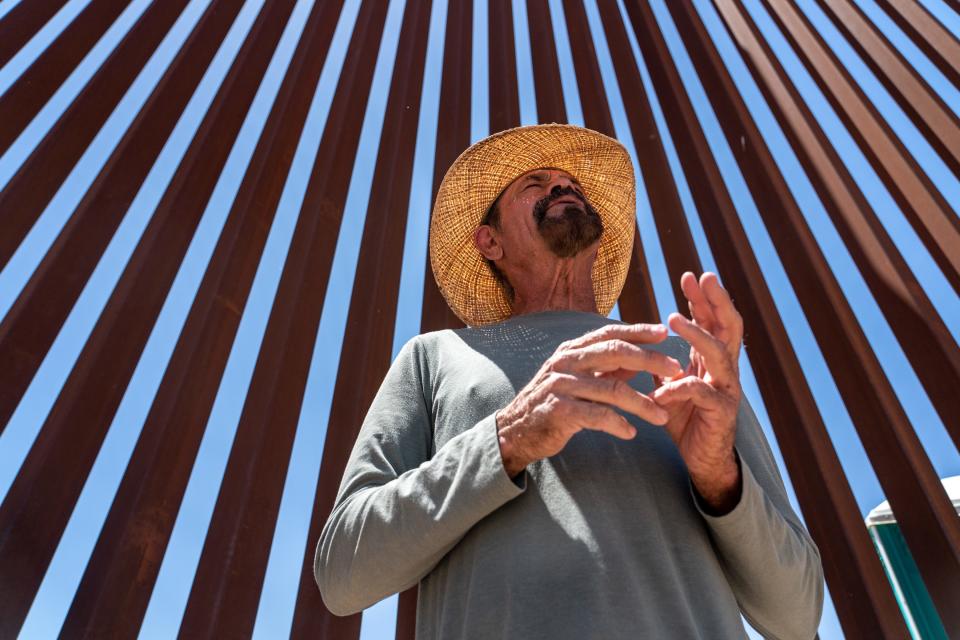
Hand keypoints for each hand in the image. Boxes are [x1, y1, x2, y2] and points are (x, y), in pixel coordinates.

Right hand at [496, 323, 683, 476]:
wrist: (514, 431)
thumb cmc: (550, 404)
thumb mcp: (576, 380)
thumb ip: (604, 369)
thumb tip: (637, 360)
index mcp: (571, 350)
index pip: (609, 333)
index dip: (638, 331)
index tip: (665, 333)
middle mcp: (565, 362)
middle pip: (616, 353)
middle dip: (650, 360)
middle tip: (676, 371)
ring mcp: (560, 385)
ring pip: (612, 389)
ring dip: (642, 403)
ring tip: (662, 416)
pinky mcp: (558, 411)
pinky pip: (597, 415)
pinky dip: (618, 424)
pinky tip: (631, 433)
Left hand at [652, 272, 743, 513]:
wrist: (702, 460)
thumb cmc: (688, 419)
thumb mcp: (674, 386)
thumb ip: (668, 364)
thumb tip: (650, 341)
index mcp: (714, 361)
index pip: (713, 322)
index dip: (702, 299)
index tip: (689, 276)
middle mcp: (726, 370)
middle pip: (729, 327)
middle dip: (717, 301)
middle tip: (704, 277)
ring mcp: (727, 390)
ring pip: (719, 354)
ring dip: (697, 334)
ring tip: (675, 319)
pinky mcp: (722, 413)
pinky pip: (701, 393)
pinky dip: (678, 389)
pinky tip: (660, 391)